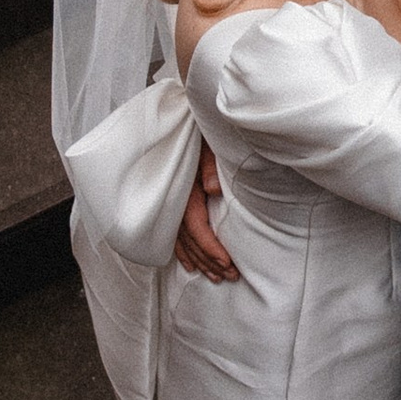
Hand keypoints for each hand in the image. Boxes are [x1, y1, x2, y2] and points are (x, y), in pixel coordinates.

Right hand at [175, 144, 239, 282]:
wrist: (179, 121)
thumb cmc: (199, 133)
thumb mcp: (208, 145)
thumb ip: (210, 166)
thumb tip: (212, 189)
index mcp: (184, 189)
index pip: (197, 227)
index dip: (211, 248)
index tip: (228, 264)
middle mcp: (174, 200)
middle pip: (190, 240)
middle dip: (209, 261)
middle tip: (230, 277)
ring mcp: (170, 202)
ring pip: (181, 240)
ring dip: (198, 260)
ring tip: (216, 278)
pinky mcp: (170, 202)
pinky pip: (172, 234)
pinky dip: (182, 251)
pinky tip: (190, 265)